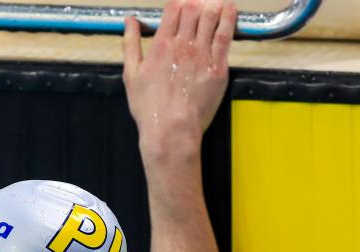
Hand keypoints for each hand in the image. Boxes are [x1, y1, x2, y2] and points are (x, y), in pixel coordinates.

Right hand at [123, 0, 235, 162]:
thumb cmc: (149, 108)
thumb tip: (130, 21)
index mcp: (161, 45)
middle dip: (197, 2)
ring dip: (214, 5)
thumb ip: (130, 44)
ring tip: (217, 1)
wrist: (171, 131)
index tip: (182, 3)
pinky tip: (230, 10)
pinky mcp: (218, 68)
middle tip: (200, 2)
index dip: (179, 2)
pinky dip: (229, 19)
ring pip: (211, 17)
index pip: (173, 9)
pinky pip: (225, 36)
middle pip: (193, 9)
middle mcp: (182, 46)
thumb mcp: (130, 75)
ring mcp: (202, 56)